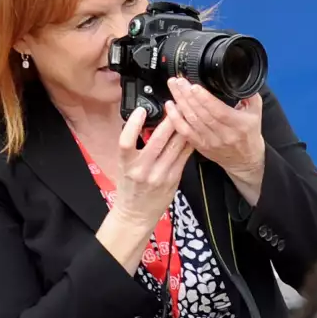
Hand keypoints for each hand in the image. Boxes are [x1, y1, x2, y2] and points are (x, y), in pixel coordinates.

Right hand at [94, 107, 193, 274]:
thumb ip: (134, 148)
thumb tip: (145, 125)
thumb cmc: (130, 188)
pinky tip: (192, 132)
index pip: (126, 141)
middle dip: (168, 119)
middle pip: (158, 139)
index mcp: (127, 164)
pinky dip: (189, 142)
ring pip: (175, 145)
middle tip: (174, 103)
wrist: (136, 214)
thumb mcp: (124, 166)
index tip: (140, 110)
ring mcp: (160, 174)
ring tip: (187, 112)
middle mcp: (143, 169)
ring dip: (182, 127)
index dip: (133, 124)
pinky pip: (184, 156)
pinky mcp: (174, 179)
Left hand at [165, 78, 265, 204]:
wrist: (244, 160)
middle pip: (201, 114)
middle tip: (179, 81)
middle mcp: (224, 134)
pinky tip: (170, 106)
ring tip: (174, 88)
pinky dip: (175, 118)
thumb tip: (239, 78)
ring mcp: (210, 141)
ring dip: (180, 102)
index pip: (219, 111)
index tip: (194, 87)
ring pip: (191, 120)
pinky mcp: (200, 146)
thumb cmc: (249, 134)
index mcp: (239, 124)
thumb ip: (249, 95)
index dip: (205, 99)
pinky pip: (185, 131)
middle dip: (188, 95)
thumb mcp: (256, 113)